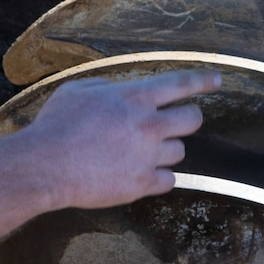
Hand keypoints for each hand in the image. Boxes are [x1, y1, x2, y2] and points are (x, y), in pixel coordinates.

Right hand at [21, 69, 221, 208]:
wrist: (46, 165)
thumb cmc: (56, 125)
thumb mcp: (77, 90)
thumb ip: (105, 88)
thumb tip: (116, 91)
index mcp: (134, 97)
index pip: (180, 84)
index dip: (202, 80)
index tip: (217, 80)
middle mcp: (149, 124)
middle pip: (192, 120)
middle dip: (187, 120)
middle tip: (173, 125)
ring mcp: (148, 156)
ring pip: (179, 152)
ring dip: (165, 151)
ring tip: (141, 153)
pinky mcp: (142, 184)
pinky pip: (168, 180)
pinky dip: (157, 178)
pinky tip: (140, 175)